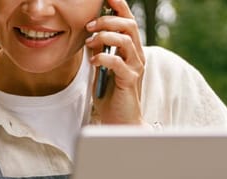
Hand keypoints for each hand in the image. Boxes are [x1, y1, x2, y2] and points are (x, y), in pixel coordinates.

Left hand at [85, 0, 144, 124]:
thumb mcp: (102, 68)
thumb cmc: (111, 94)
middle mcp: (137, 55)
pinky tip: (93, 61)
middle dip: (108, 20)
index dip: (119, 6)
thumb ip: (99, 52)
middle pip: (129, 26)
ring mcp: (136, 67)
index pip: (128, 21)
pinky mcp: (130, 80)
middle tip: (90, 25)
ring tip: (90, 43)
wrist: (120, 120)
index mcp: (130, 49)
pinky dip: (104, 57)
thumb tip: (89, 36)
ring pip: (126, 41)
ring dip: (105, 37)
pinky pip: (119, 62)